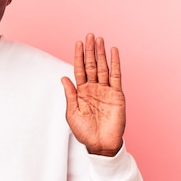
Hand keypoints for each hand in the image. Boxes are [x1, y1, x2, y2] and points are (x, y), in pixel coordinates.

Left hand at [61, 34, 125, 156]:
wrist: (100, 144)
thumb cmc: (84, 132)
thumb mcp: (72, 113)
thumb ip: (70, 94)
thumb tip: (64, 77)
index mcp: (81, 92)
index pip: (79, 69)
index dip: (78, 56)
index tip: (78, 43)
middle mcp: (94, 88)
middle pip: (91, 65)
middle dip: (90, 51)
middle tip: (90, 35)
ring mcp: (106, 90)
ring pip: (103, 67)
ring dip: (101, 53)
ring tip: (99, 39)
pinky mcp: (117, 95)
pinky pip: (116, 76)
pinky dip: (115, 63)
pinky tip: (113, 52)